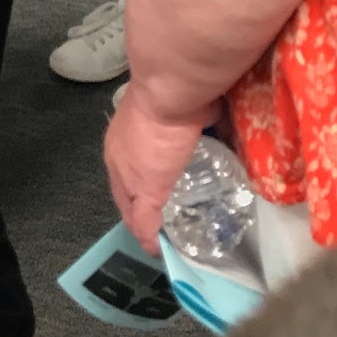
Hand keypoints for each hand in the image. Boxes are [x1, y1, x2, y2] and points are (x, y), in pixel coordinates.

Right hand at [105, 82, 218, 254]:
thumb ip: (144, 218)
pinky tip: (218, 170)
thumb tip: (150, 247)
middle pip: (148, 180)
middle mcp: (135, 142)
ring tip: (205, 199)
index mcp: (118, 160)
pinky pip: (197, 143)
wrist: (175, 89)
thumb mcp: (145, 189)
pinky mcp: (187, 114)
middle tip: (187, 222)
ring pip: (172, 161)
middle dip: (163, 201)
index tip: (161, 245)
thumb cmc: (153, 141)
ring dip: (184, 177)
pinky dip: (206, 157)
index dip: (141, 224)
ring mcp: (161, 126)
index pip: (126, 203)